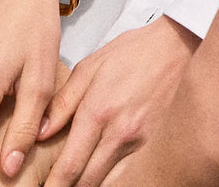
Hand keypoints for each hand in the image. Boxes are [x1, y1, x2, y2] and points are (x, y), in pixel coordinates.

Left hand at [38, 17, 199, 186]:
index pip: (69, 165)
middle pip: (88, 183)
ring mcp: (142, 143)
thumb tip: (41, 133)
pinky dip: (116, 180)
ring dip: (92, 186)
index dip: (53, 186)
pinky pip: (133, 176)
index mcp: (98, 111)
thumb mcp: (90, 66)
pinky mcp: (157, 146)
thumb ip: (63, 101)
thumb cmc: (134, 53)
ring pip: (111, 184)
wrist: (177, 46)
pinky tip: (105, 174)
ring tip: (79, 181)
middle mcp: (120, 133)